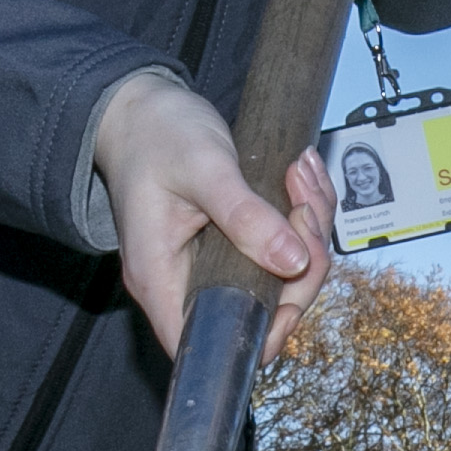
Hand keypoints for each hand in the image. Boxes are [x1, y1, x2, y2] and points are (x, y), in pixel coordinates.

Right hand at [90, 69, 327, 355]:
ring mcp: (213, 264)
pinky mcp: (236, 243)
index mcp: (161, 279)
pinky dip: (303, 214)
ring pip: (283, 276)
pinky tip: (299, 177)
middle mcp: (185, 282)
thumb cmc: (155, 134)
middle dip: (302, 262)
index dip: (260, 333)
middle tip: (302, 205)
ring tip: (300, 176)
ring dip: (308, 230)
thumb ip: (245, 216)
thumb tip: (292, 260)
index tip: (295, 287)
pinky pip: (284, 247)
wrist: (142, 108)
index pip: (210, 341)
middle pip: (262, 310)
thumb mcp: (203, 167)